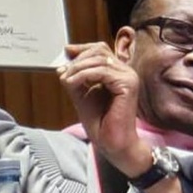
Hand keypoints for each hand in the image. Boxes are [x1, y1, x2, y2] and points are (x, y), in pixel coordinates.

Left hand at [58, 42, 183, 192]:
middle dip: (77, 60)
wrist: (112, 144)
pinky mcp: (128, 84)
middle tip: (63, 73)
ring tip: (66, 80)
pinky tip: (72, 83)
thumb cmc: (101, 124)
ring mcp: (128, 76)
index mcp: (117, 72)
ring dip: (78, 68)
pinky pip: (102, 71)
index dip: (82, 49)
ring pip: (99, 60)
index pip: (100, 50)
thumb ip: (76, 80)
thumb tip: (63, 66)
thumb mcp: (82, 96)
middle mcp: (125, 71)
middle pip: (99, 51)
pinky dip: (83, 75)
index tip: (66, 52)